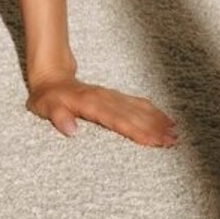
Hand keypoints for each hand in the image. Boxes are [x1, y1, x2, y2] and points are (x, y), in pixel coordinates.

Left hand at [27, 75, 176, 146]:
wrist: (51, 76)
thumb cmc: (47, 97)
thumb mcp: (45, 107)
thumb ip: (57, 116)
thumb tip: (70, 129)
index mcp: (89, 103)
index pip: (116, 120)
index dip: (135, 130)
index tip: (153, 140)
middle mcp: (103, 98)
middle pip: (131, 114)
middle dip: (153, 128)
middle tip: (172, 141)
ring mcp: (110, 96)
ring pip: (136, 108)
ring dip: (155, 119)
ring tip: (174, 132)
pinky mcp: (113, 97)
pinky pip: (135, 103)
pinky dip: (151, 110)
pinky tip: (165, 118)